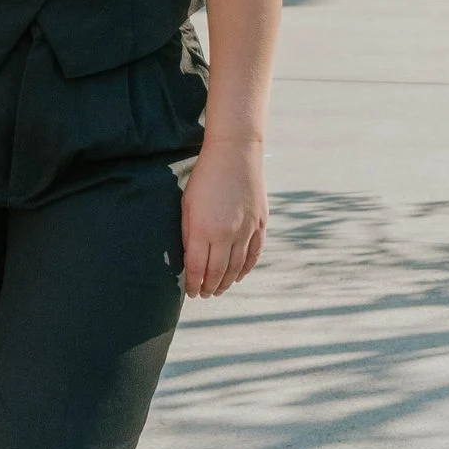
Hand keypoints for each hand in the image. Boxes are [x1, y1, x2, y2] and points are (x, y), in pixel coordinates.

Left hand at [180, 133, 264, 298]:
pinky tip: (238, 276)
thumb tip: (190, 260)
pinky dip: (245, 269)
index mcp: (204, 229)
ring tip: (218, 290)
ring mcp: (247, 230)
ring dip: (226, 283)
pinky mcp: (260, 224)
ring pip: (237, 268)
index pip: (197, 268)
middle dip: (209, 288)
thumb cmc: (204, 177)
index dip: (193, 284)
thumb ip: (189, 234)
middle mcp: (227, 234)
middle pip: (218, 273)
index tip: (190, 292)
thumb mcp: (187, 205)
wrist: (235, 153)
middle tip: (203, 294)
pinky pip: (254, 255)